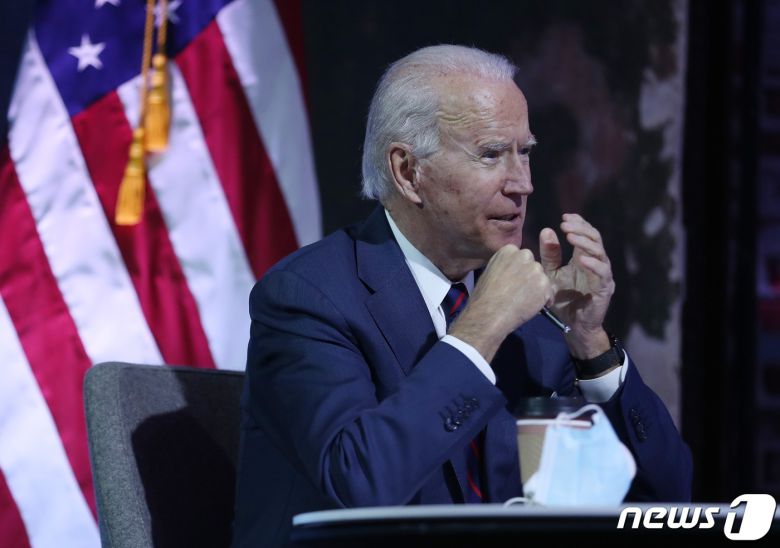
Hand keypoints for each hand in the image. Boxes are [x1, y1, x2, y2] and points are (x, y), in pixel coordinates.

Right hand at [449, 244, 552, 361]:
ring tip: (525, 301)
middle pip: (533, 265)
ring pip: (542, 279)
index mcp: (508, 250)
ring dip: (537, 289)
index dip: (519, 270)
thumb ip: (503, 266)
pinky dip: (544, 301)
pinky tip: (532, 308)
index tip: (514, 279)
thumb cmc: (484, 296)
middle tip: (521, 291)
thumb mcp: (489, 272)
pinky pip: (548, 292)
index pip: (521, 257)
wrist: (490, 313)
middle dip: (530, 276)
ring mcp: (536, 270)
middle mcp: (524, 255)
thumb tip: (509, 271)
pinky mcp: (545, 284)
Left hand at [539, 213, 614, 358]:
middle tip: (565, 224)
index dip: (578, 223)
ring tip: (570, 235)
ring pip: (600, 252)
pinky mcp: (604, 289)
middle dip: (580, 228)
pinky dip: (593, 265)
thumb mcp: (551, 274)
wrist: (573, 326)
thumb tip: (546, 230)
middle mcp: (596, 263)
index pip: (586, 234)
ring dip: (585, 242)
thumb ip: (550, 255)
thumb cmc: (564, 299)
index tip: (565, 216)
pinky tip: (582, 259)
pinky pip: (602, 274)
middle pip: (595, 238)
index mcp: (584, 258)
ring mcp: (602, 275)